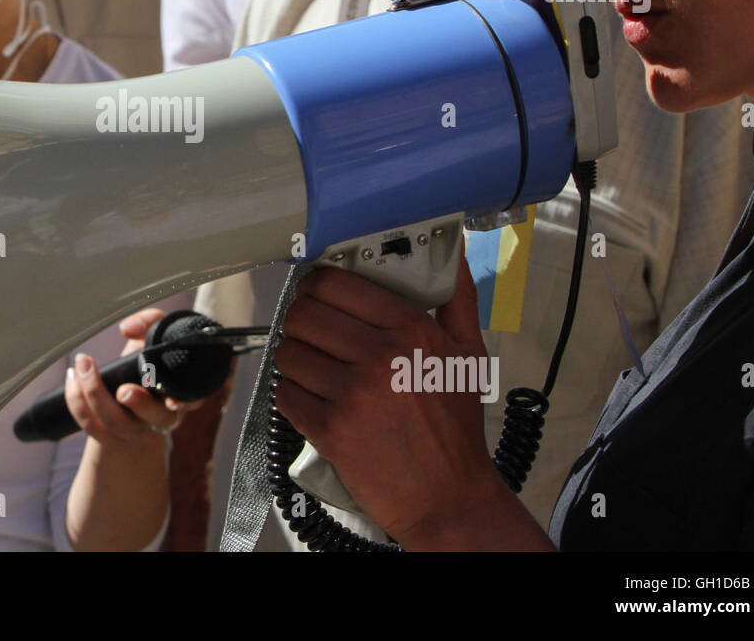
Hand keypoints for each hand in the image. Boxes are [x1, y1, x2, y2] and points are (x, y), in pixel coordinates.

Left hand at [63, 308, 205, 449]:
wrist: (133, 409)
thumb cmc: (147, 367)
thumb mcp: (152, 342)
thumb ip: (150, 323)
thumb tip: (128, 327)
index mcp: (179, 394)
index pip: (192, 401)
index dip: (185, 403)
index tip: (172, 401)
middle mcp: (161, 417)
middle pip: (155, 418)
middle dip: (140, 404)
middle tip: (124, 391)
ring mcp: (136, 431)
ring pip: (117, 424)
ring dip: (96, 395)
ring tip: (82, 367)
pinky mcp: (109, 436)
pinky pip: (90, 424)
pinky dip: (77, 400)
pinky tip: (72, 378)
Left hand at [273, 254, 514, 546]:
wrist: (448, 499)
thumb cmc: (456, 429)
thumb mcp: (469, 356)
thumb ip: (456, 300)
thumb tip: (451, 255)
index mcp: (412, 331)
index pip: (336, 284)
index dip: (318, 285)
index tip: (320, 292)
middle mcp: (379, 357)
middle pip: (304, 314)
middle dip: (302, 320)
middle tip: (313, 330)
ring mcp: (351, 395)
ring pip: (288, 353)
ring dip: (294, 358)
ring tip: (313, 365)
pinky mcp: (329, 430)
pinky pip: (284, 394)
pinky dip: (291, 394)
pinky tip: (312, 397)